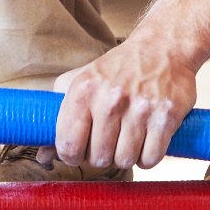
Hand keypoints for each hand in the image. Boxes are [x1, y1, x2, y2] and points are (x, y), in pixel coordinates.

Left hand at [47, 42, 197, 169]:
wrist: (162, 48)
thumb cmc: (116, 70)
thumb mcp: (80, 83)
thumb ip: (59, 118)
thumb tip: (43, 157)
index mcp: (83, 90)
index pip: (68, 145)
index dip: (72, 156)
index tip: (80, 151)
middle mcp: (110, 99)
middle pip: (99, 158)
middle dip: (103, 156)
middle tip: (110, 141)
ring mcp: (140, 108)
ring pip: (125, 161)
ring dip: (126, 157)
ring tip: (129, 139)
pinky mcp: (166, 116)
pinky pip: (151, 158)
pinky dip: (148, 157)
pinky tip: (147, 141)